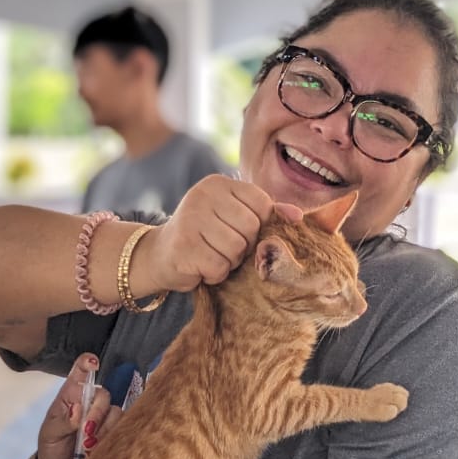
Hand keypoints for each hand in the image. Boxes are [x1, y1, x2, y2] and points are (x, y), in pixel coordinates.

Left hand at [36, 353, 114, 458]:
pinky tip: (96, 448)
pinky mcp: (114, 433)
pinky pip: (122, 429)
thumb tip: (78, 411)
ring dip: (102, 429)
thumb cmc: (51, 446)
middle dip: (96, 412)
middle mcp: (90, 403)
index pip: (81, 373)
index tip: (92, 363)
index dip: (86, 364)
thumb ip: (63, 422)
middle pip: (104, 394)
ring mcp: (103, 418)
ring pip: (115, 413)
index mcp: (71, 396)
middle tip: (86, 430)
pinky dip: (110, 438)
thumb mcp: (50, 433)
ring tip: (87, 444)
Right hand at [145, 175, 302, 291]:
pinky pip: (218, 266)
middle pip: (250, 228)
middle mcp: (201, 195)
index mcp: (218, 183)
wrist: (160, 256)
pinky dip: (214, 274)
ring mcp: (189, 219)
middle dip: (242, 246)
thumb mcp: (233, 217)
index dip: (258, 226)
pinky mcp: (183, 246)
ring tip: (210, 256)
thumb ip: (265, 214)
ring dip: (228, 262)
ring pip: (236, 249)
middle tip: (222, 248)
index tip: (237, 231)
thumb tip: (297, 216)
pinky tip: (200, 267)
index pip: (262, 204)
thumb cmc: (204, 237)